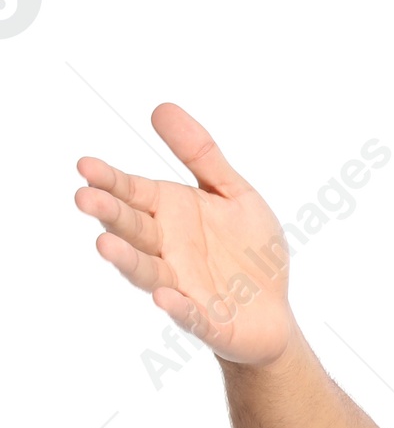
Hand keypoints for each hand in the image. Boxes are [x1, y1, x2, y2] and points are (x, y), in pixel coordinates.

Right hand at [74, 103, 297, 365]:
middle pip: (132, 228)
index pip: (133, 192)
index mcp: (171, 213)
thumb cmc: (250, 252)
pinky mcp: (204, 319)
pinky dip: (176, 306)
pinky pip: (188, 313)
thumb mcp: (234, 194)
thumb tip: (161, 108)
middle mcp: (167, 248)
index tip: (85, 166)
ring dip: (127, 259)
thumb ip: (202, 155)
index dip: (110, 180)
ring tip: (105, 244)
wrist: (274, 312)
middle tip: (84, 197)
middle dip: (109, 213)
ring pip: (147, 271)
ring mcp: (181, 285)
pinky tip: (164, 298)